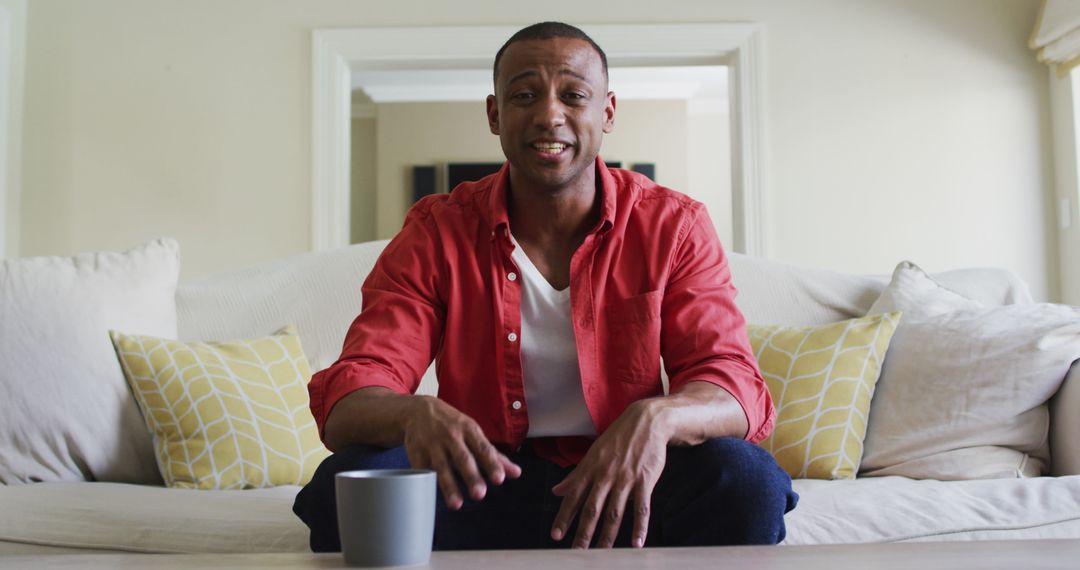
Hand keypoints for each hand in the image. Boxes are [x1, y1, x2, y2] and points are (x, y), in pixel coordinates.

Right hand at [403, 396, 521, 509]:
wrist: (418, 410)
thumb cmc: (452, 424)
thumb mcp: (473, 433)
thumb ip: (494, 455)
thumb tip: (516, 473)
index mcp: (469, 429)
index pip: (483, 449)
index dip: (491, 464)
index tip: (499, 480)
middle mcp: (451, 436)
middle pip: (462, 458)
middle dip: (471, 476)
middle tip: (480, 494)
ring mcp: (432, 443)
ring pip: (441, 467)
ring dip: (449, 486)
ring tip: (456, 504)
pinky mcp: (415, 451)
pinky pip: (422, 469)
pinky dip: (426, 482)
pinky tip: (431, 495)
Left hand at [550, 400, 668, 548]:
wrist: (647, 421)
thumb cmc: (619, 437)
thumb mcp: (593, 453)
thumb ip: (575, 475)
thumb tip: (556, 490)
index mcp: (590, 468)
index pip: (573, 496)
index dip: (564, 517)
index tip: (556, 534)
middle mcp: (605, 475)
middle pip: (592, 509)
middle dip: (583, 533)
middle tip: (576, 551)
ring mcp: (625, 479)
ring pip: (614, 513)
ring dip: (607, 536)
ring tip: (602, 554)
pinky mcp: (644, 481)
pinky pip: (641, 508)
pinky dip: (639, 527)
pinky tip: (636, 542)